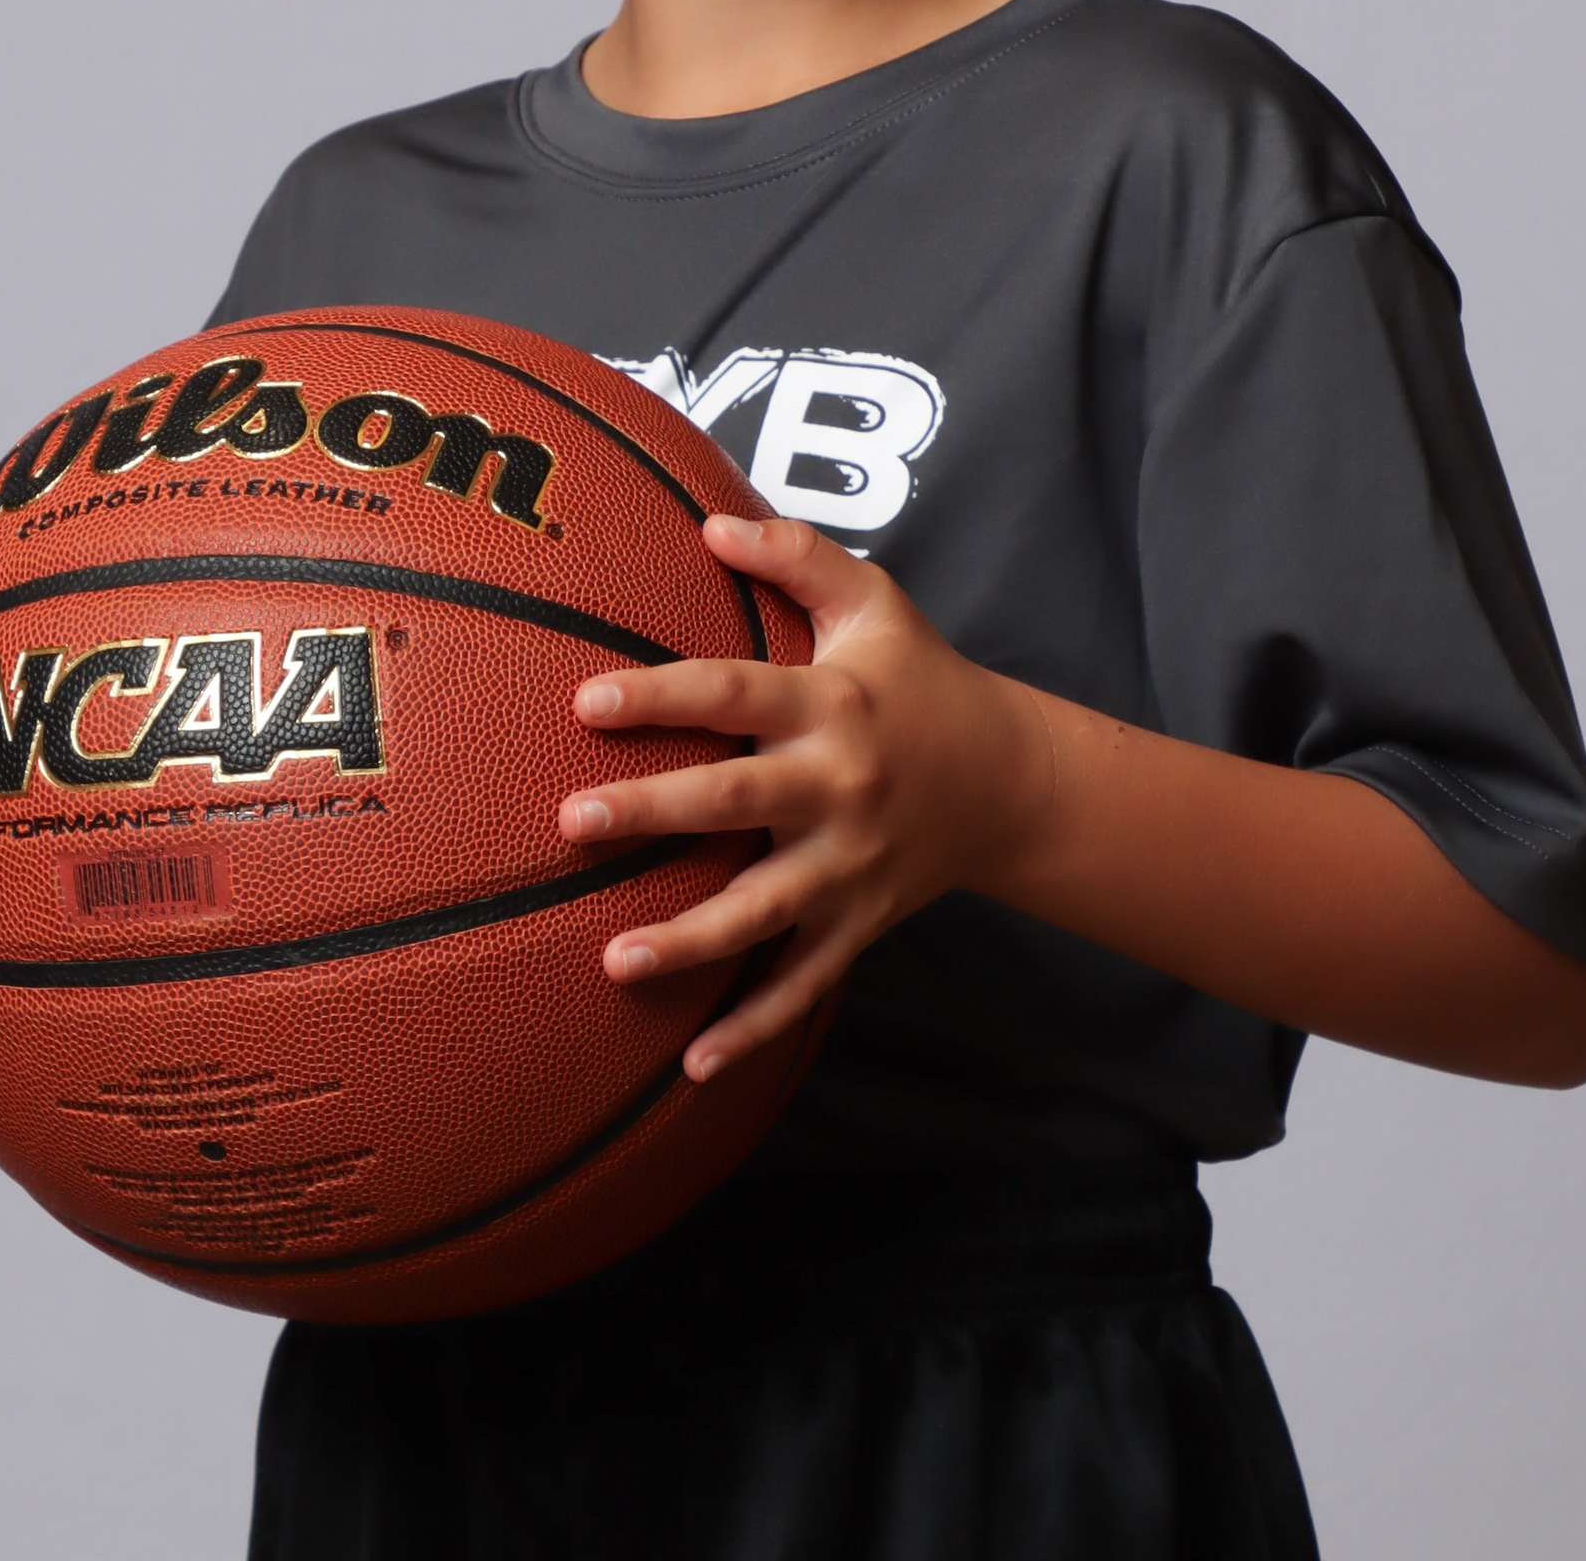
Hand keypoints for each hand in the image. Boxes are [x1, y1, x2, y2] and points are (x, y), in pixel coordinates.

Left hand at [558, 514, 1054, 1081]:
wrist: (1012, 779)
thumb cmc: (921, 678)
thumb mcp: (874, 601)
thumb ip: (796, 555)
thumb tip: (708, 520)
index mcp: (833, 702)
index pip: (736, 692)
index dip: (663, 695)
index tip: (587, 701)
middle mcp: (839, 786)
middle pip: (737, 802)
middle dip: (654, 814)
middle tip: (572, 823)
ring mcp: (850, 865)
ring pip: (764, 911)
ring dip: (690, 940)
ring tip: (614, 960)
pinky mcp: (860, 922)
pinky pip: (803, 983)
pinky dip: (753, 1028)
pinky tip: (691, 1065)